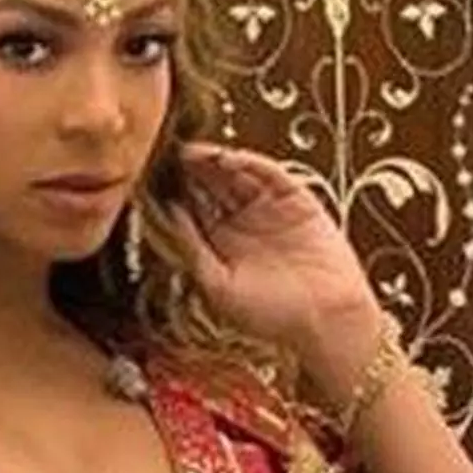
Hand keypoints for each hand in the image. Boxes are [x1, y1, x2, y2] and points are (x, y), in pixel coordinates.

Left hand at [170, 143, 384, 372]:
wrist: (325, 320)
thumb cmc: (270, 314)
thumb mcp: (217, 285)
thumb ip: (192, 250)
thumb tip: (167, 215)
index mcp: (219, 240)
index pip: (190, 207)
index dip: (172, 192)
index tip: (147, 178)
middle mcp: (241, 219)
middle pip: (209, 185)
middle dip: (188, 171)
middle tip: (164, 153)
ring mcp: (268, 206)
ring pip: (235, 174)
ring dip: (213, 162)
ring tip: (189, 152)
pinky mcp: (295, 198)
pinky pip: (269, 174)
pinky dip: (249, 162)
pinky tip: (226, 158)